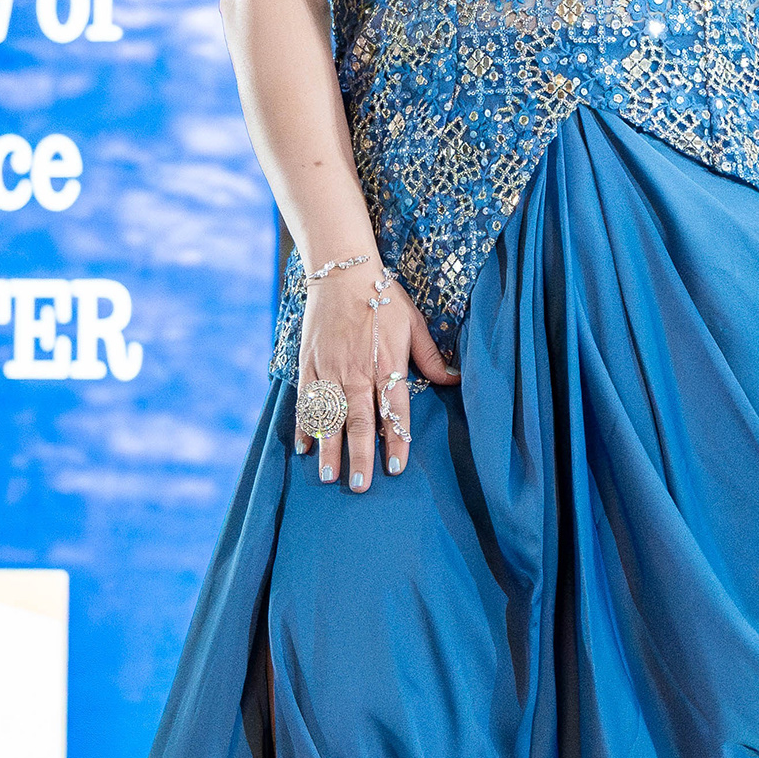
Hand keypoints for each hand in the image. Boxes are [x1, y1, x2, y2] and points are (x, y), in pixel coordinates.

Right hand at [297, 266, 457, 491]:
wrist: (341, 272)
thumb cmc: (381, 297)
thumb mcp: (413, 323)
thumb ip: (431, 357)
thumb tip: (454, 379)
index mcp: (386, 364)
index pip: (394, 410)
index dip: (396, 440)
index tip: (394, 468)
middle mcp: (357, 372)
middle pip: (359, 421)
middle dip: (360, 455)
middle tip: (359, 485)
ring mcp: (330, 370)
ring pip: (329, 416)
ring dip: (329, 448)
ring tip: (328, 476)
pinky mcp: (309, 364)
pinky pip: (306, 400)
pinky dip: (304, 425)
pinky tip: (304, 448)